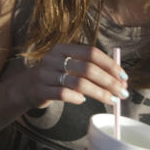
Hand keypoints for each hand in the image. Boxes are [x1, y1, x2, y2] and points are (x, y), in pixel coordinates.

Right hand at [9, 44, 127, 110]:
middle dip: (109, 82)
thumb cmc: (55, 76)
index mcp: (63, 49)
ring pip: (78, 83)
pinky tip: (82, 101)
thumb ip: (91, 69)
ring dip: (99, 93)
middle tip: (123, 93)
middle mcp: (53, 58)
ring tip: (112, 100)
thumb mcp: (68, 66)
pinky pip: (64, 94)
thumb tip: (121, 80)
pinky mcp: (41, 90)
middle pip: (87, 68)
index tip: (124, 77)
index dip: (110, 64)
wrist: (25, 87)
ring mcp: (46, 74)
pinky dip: (77, 98)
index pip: (91, 52)